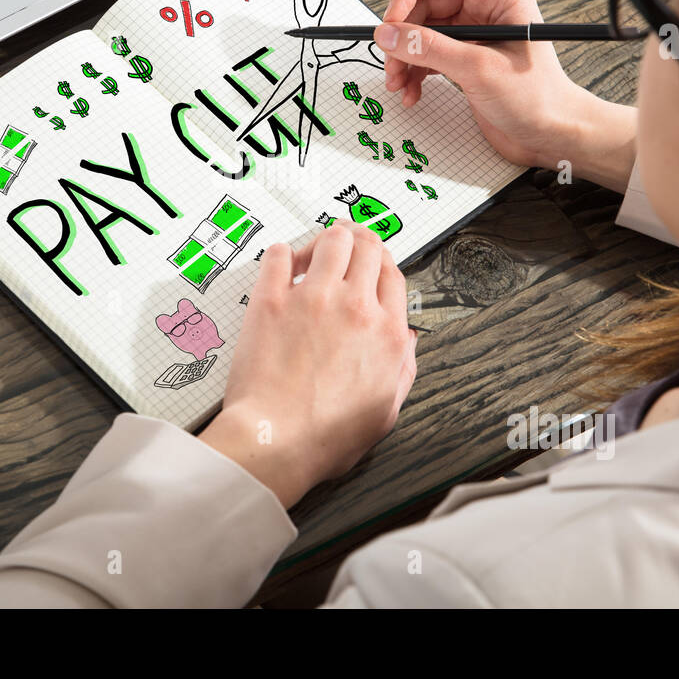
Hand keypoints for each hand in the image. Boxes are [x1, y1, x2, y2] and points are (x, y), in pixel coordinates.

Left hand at [199, 222, 417, 508]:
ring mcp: (312, 299)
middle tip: (347, 243)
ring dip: (327, 239)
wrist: (276, 439)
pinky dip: (282, 254)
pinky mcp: (271, 300)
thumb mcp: (385, 411)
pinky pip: (279, 255)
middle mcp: (355, 307)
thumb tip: (407, 341)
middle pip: (366, 246)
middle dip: (360, 239)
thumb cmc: (325, 436)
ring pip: (331, 240)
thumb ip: (402, 369)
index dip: (383, 262)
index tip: (372, 264)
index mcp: (386, 333)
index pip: (393, 273)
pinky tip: (282, 265)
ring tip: (318, 251)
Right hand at [376, 0, 636, 191]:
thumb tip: (388, 34)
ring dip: (404, 56)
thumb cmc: (537, 98)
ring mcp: (474, 30)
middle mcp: (485, 4)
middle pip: (424, 3)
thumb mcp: (478, 69)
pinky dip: (414, 71)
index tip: (390, 24)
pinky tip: (412, 92)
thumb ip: (429, 49)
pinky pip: (427, 53)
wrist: (552, 135)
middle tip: (390, 60)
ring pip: (421, 31)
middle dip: (403, 34)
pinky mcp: (466, 55)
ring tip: (397, 82)